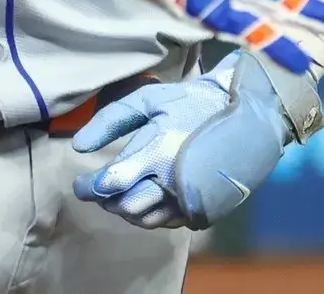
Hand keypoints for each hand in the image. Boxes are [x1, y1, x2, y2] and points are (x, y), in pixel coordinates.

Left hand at [72, 50, 291, 229]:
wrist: (246, 115)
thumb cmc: (191, 102)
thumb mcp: (148, 100)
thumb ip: (110, 121)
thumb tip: (77, 146)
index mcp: (157, 151)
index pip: (112, 183)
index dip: (89, 188)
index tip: (79, 184)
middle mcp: (173, 181)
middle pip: (126, 207)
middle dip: (106, 200)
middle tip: (98, 188)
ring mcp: (190, 199)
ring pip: (146, 219)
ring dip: (125, 210)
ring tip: (120, 192)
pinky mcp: (204, 208)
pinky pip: (168, 223)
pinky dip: (149, 215)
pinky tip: (145, 197)